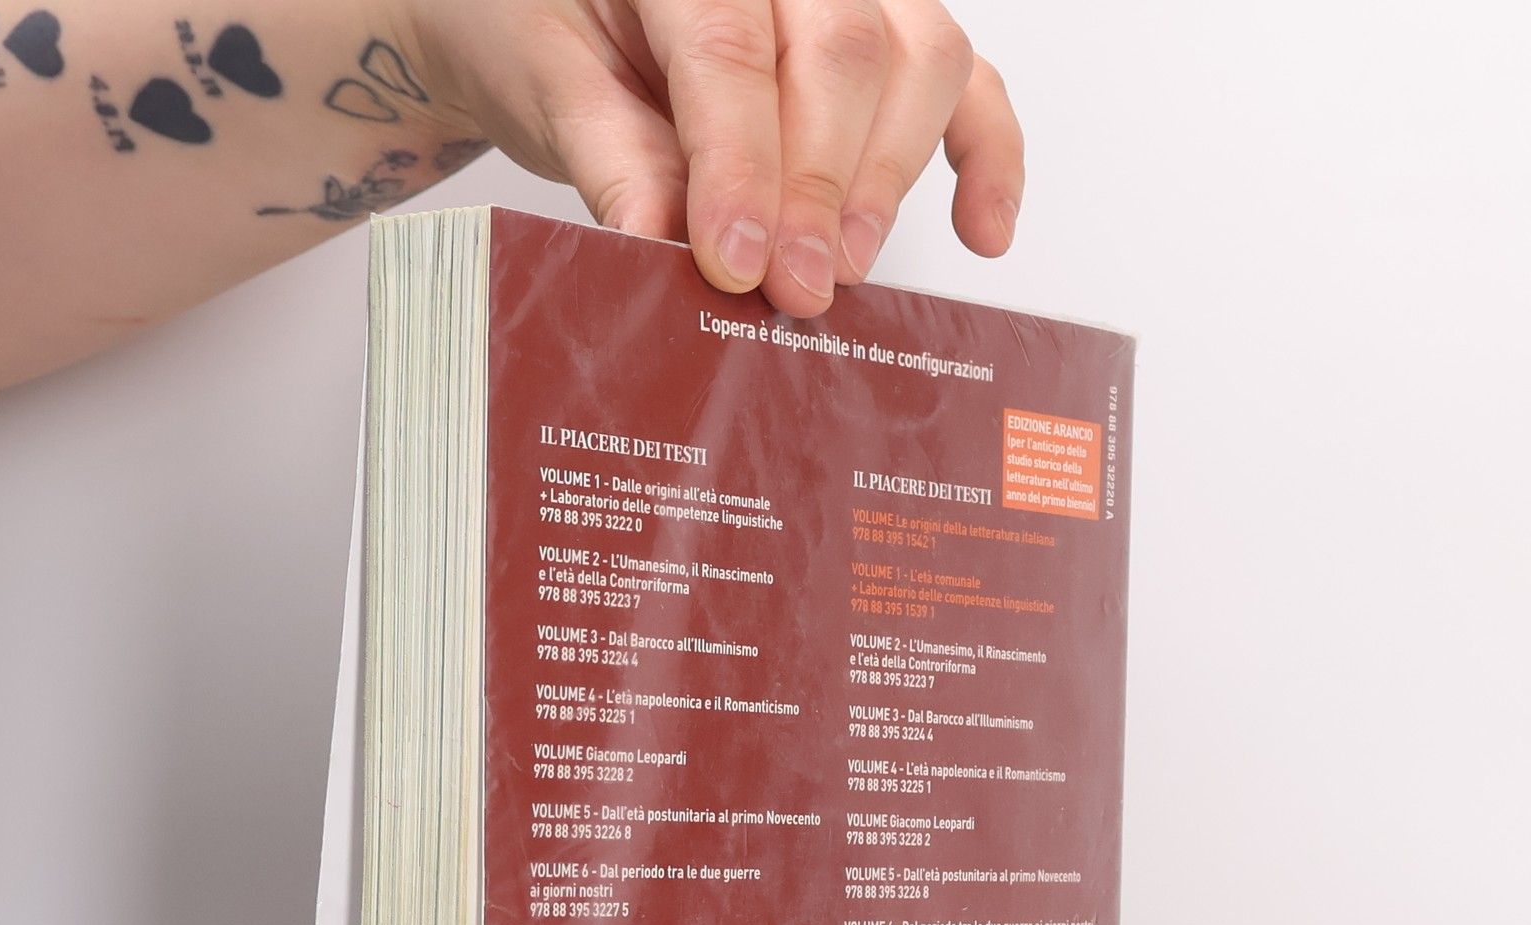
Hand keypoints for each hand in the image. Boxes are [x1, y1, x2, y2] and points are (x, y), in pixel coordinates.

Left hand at [402, 0, 1023, 312]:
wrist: (546, 5)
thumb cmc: (542, 25)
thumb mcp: (548, 85)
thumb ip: (614, 161)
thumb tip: (663, 250)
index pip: (734, 50)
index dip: (743, 167)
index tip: (736, 265)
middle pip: (845, 52)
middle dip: (821, 189)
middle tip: (795, 290)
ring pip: (917, 58)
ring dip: (886, 179)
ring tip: (842, 270)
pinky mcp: (887, 34)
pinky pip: (965, 80)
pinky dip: (988, 155)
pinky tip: (982, 233)